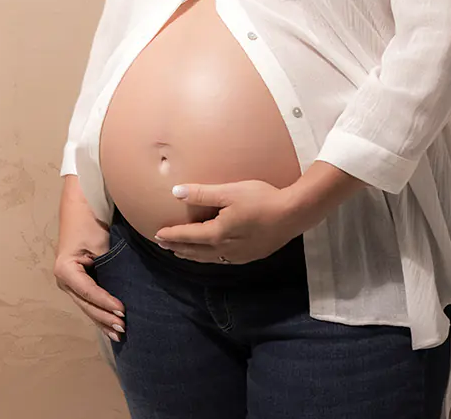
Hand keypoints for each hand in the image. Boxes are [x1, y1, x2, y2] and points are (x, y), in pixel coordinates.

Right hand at [54, 178, 124, 342]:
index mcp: (65, 270)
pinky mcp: (78, 281)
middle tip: (123, 329)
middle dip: (104, 317)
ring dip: (102, 319)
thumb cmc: (89, 223)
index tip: (122, 311)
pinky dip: (99, 311)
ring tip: (118, 333)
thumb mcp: (99, 245)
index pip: (88, 292)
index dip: (105, 303)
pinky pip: (89, 300)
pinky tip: (109, 325)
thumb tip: (123, 290)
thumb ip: (108, 268)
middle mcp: (64, 279)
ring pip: (87, 305)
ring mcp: (69, 282)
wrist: (82, 207)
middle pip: (86, 304)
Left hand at [152, 180, 303, 264]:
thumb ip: (202, 193)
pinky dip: (208, 257)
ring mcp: (238, 255)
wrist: (293, 214)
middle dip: (177, 247)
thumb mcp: (230, 191)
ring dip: (192, 255)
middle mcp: (225, 249)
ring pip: (208, 258)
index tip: (157, 235)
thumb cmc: (262, 199)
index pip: (187, 236)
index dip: (171, 235)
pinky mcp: (250, 255)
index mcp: (217, 234)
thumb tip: (176, 192)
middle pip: (195, 251)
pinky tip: (211, 254)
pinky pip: (221, 260)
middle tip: (163, 245)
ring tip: (181, 253)